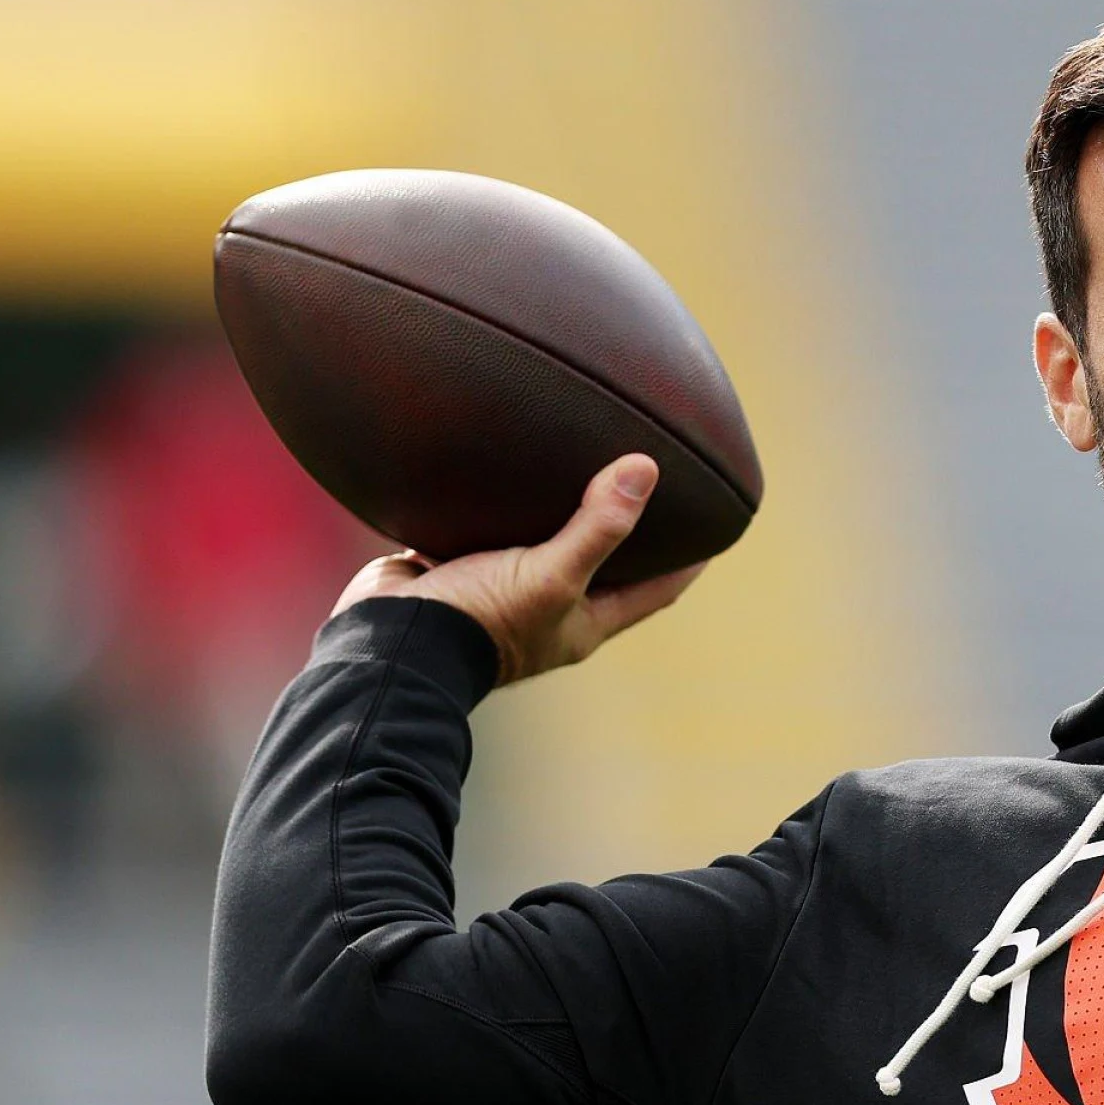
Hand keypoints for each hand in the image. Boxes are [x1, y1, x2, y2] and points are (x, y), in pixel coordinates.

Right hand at [330, 453, 706, 687]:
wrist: (388, 642)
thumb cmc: (478, 622)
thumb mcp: (551, 575)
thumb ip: (598, 527)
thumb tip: (645, 470)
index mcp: (583, 622)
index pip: (656, 589)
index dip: (688, 561)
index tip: (716, 525)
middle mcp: (548, 607)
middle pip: (603, 563)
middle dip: (627, 529)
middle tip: (651, 481)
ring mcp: (502, 589)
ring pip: (544, 542)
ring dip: (561, 511)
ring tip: (582, 462)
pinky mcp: (458, 567)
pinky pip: (490, 530)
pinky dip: (503, 503)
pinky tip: (508, 466)